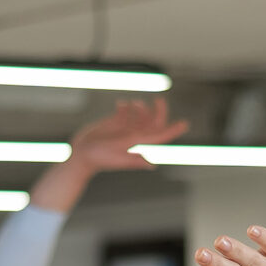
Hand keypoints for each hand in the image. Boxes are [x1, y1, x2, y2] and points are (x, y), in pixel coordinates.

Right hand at [29, 99, 185, 213]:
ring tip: (134, 103)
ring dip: (141, 107)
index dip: (173, 130)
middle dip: (159, 111)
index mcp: (138, 144)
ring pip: (140, 115)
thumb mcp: (117, 158)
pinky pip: (125, 112)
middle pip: (153, 123)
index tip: (185, 124)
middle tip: (159, 100)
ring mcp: (124, 129)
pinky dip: (125, 106)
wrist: (81, 156)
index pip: (160, 136)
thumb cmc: (99, 159)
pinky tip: (120, 104)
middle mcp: (134, 136)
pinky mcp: (114, 123)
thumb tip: (152, 165)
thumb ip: (134, 160)